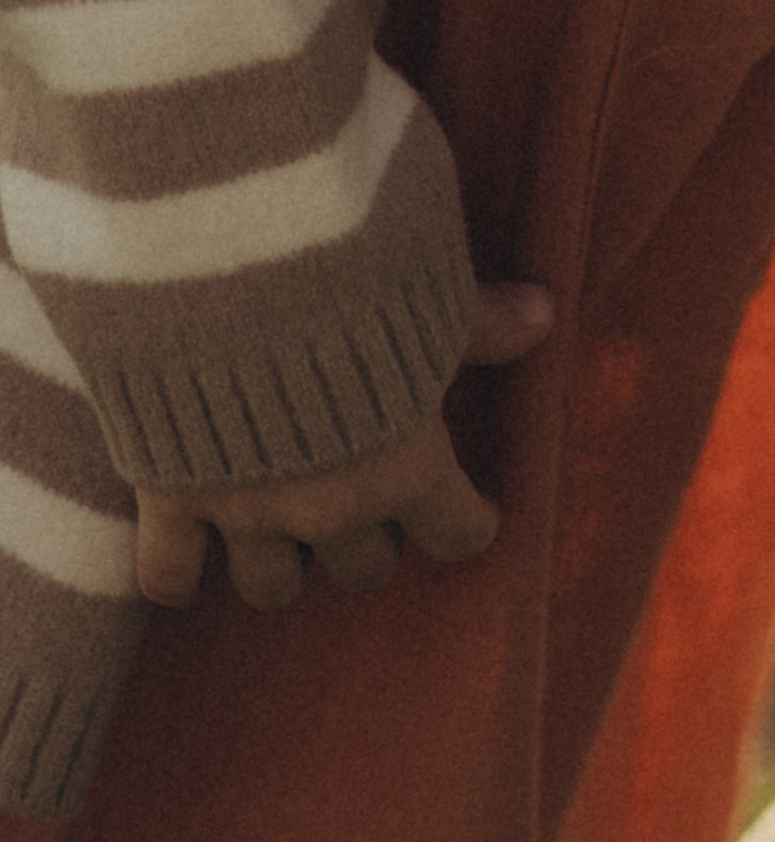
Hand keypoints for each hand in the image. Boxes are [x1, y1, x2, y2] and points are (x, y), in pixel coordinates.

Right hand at [132, 277, 552, 611]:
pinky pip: (167, 573)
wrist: (229, 257)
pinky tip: (187, 570)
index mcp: (407, 464)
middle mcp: (327, 504)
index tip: (472, 516)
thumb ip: (479, 318)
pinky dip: (176, 575)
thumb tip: (541, 314)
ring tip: (290, 536)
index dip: (467, 523)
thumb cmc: (354, 262)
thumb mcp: (433, 286)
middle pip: (362, 566)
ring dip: (286, 563)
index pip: (455, 532)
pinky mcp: (169, 492)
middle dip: (372, 540)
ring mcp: (244, 507)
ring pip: (272, 584)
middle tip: (372, 508)